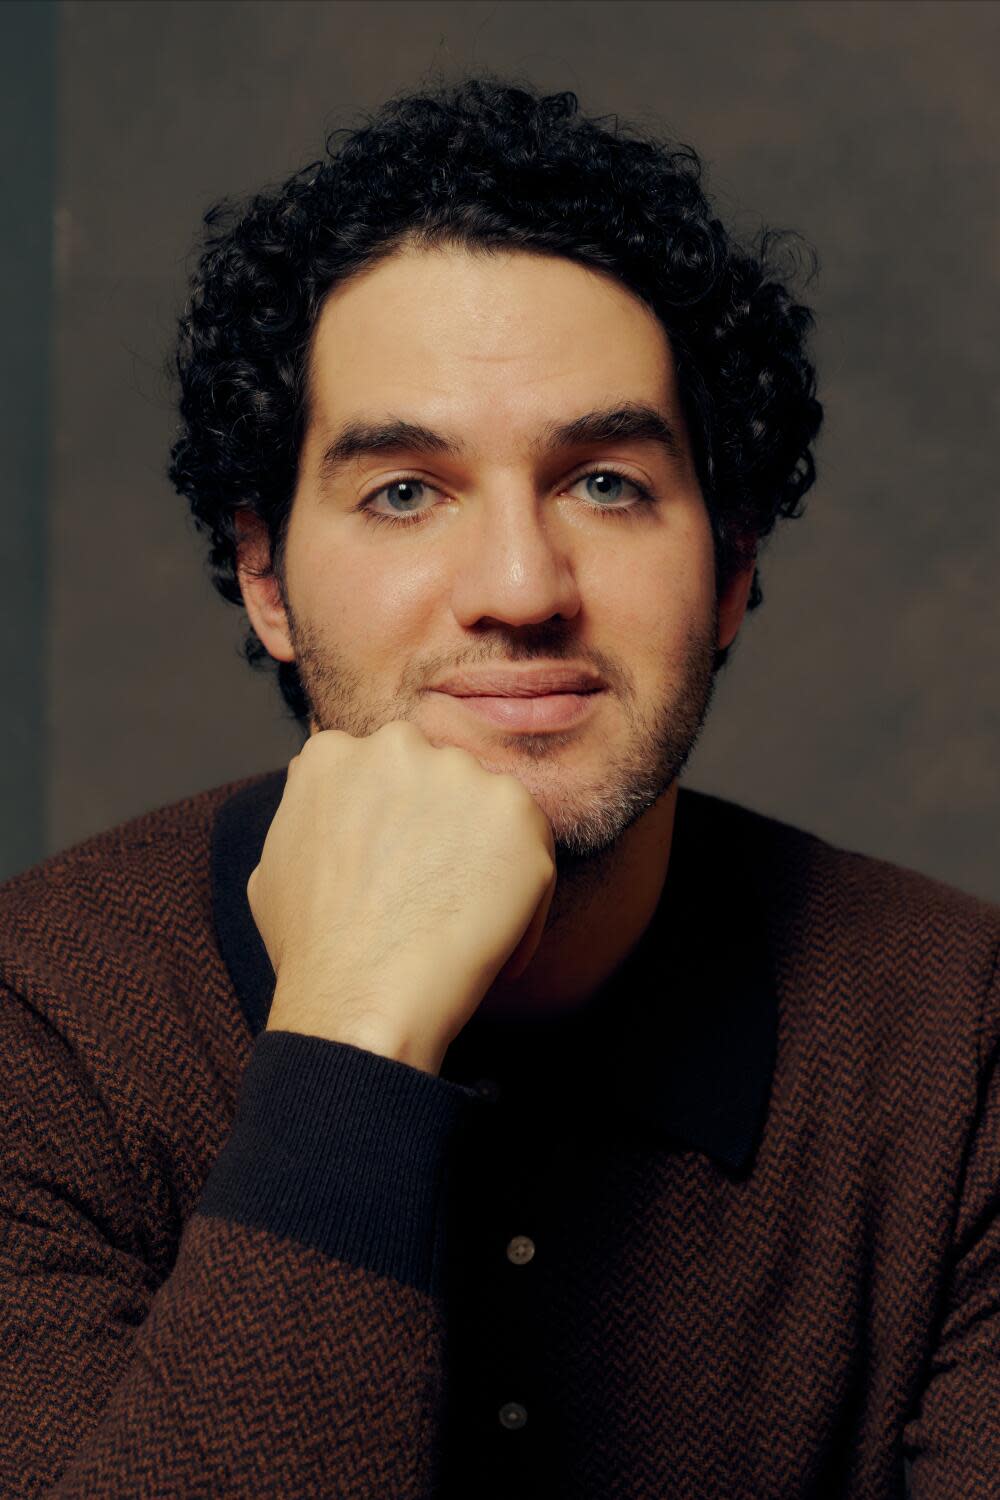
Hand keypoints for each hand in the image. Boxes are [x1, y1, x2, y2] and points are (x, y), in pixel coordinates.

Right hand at [247, 720, 557, 1073]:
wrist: (360, 997)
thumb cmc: (311, 948)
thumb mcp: (274, 864)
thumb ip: (306, 814)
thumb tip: (320, 805)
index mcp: (334, 752)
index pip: (386, 772)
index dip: (399, 824)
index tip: (401, 870)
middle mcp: (398, 745)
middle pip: (440, 780)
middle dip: (444, 830)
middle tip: (436, 893)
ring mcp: (460, 773)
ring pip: (490, 810)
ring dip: (486, 859)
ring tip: (462, 922)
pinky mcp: (515, 811)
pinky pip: (533, 849)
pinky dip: (525, 897)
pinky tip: (492, 941)